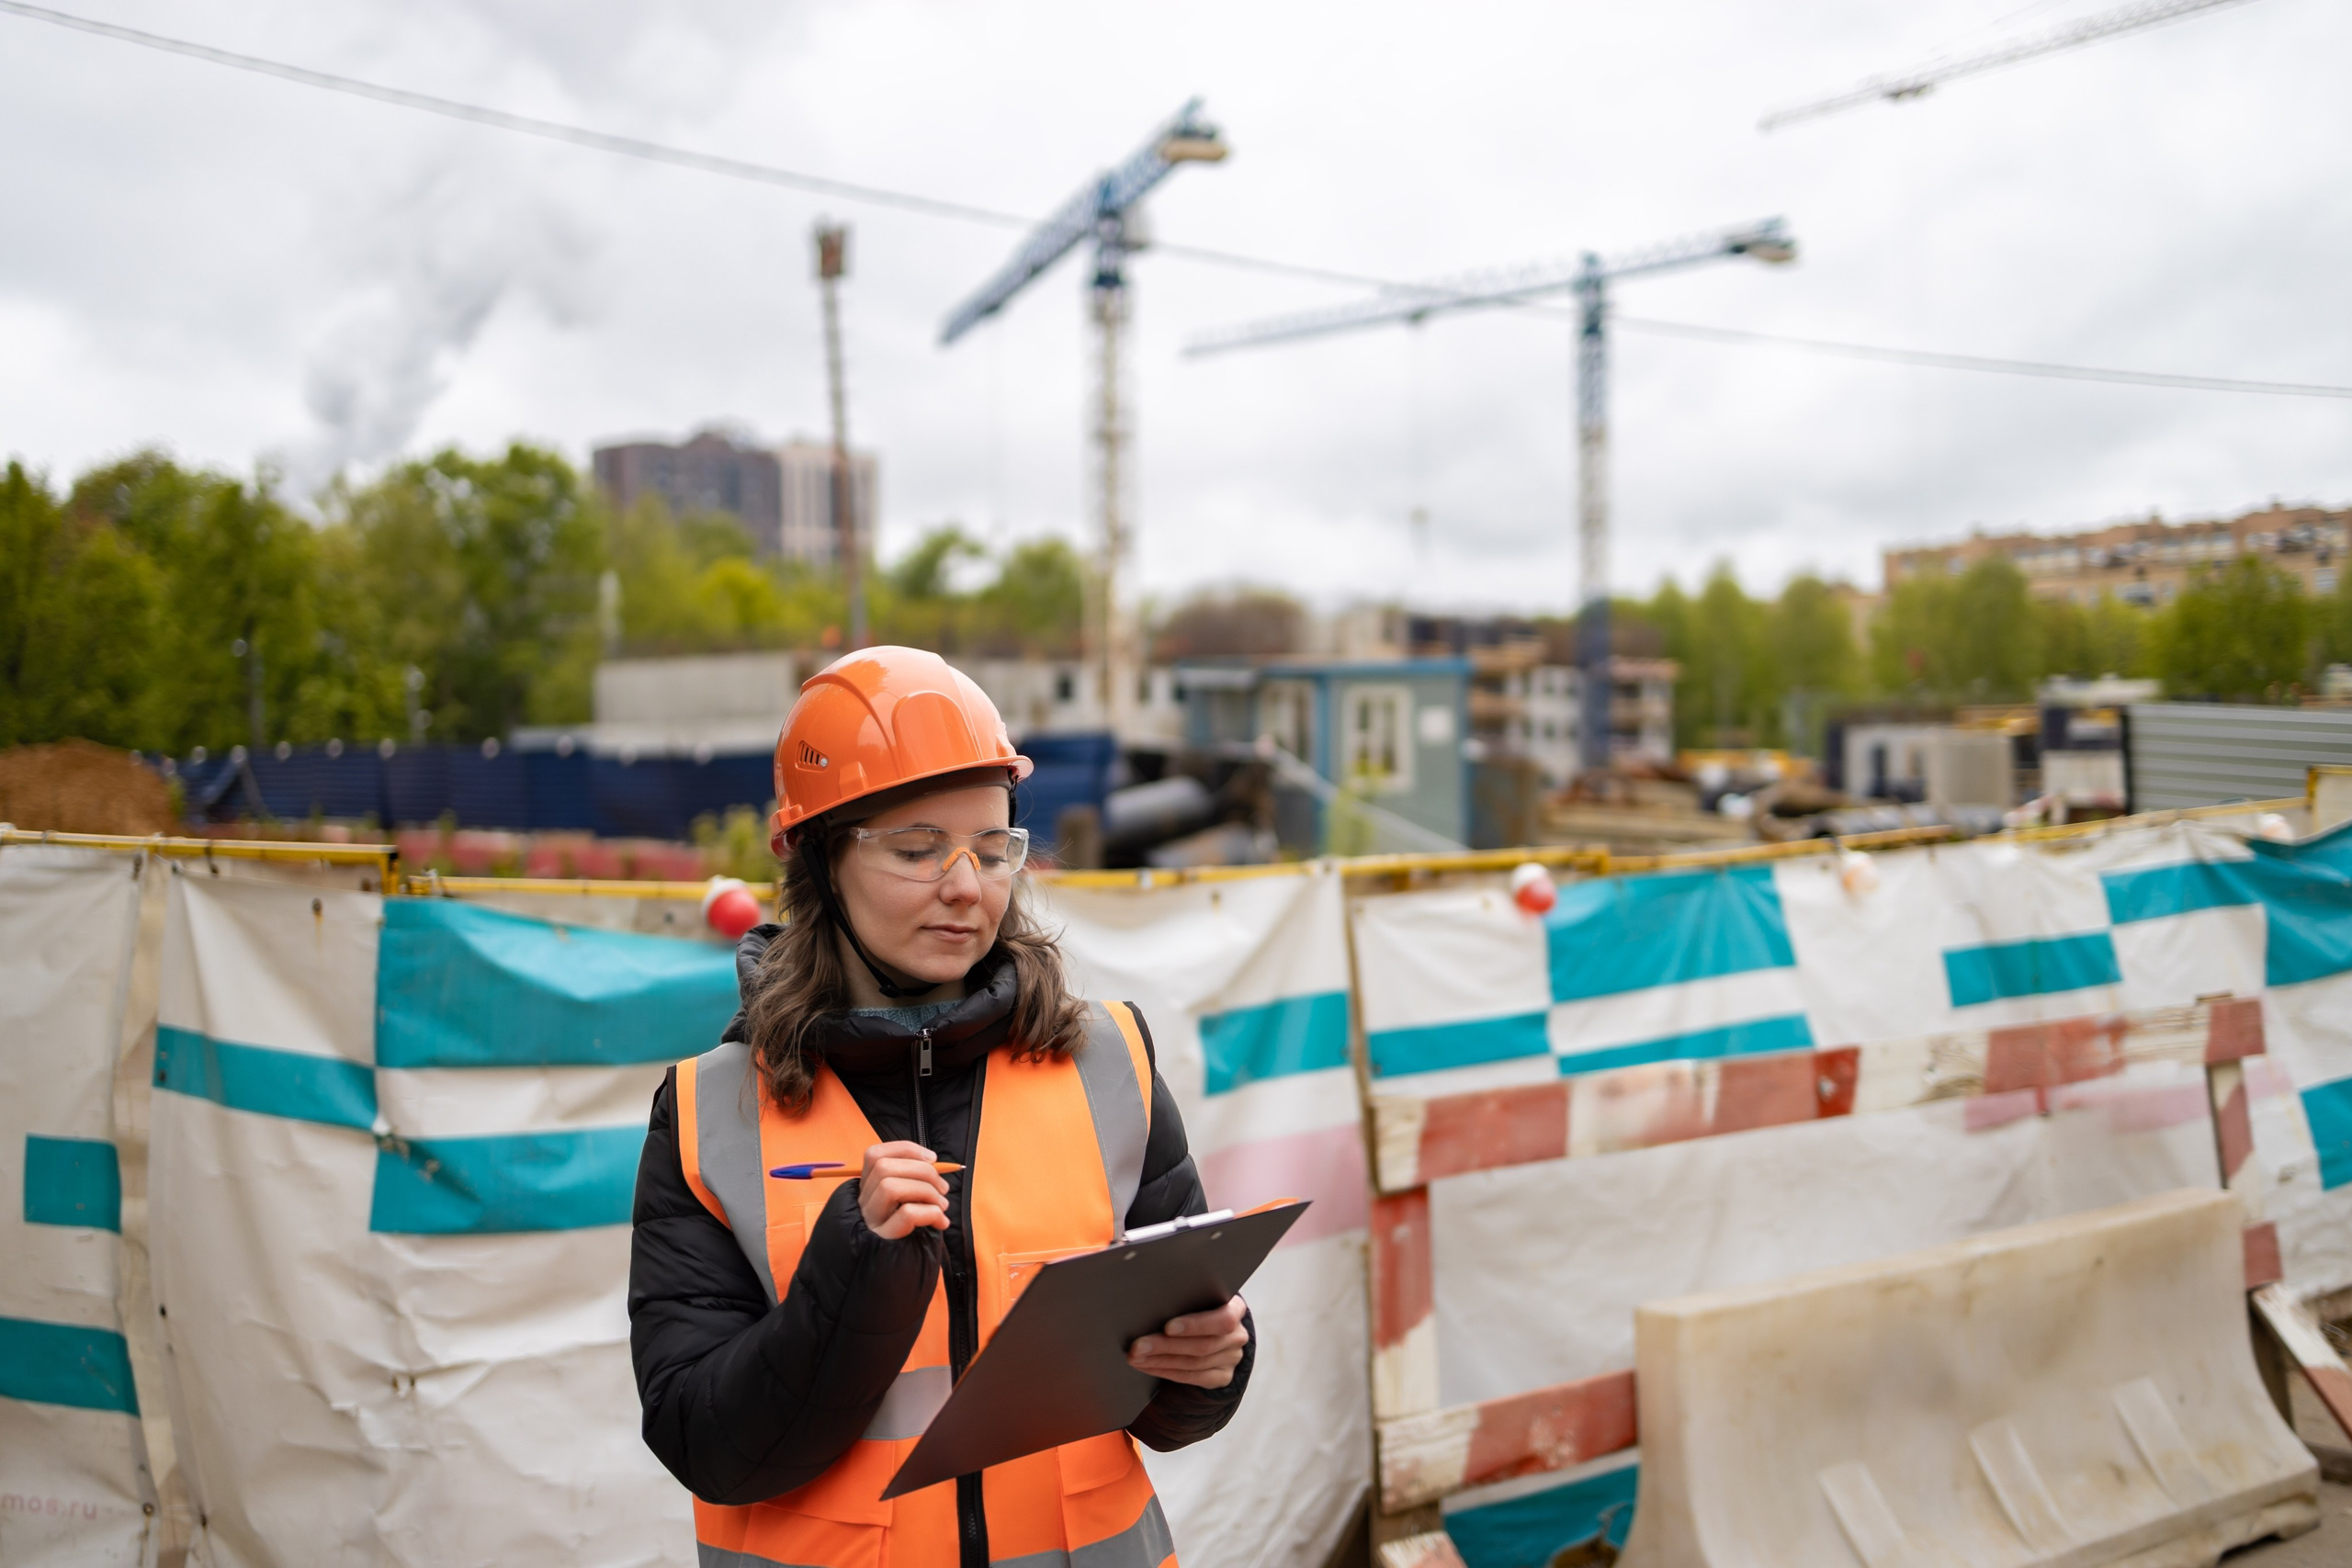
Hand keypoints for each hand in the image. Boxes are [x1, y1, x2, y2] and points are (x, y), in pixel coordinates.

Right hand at [858, 1141, 949, 1239]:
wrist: (885, 1284)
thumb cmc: (901, 1241)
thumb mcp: (900, 1209)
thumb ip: (910, 1186)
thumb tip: (933, 1163)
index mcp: (866, 1191)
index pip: (875, 1155)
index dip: (906, 1149)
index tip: (931, 1158)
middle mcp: (863, 1205)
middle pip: (884, 1168)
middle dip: (923, 1171)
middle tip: (942, 1189)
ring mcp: (870, 1224)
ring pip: (891, 1187)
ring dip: (927, 1191)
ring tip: (942, 1207)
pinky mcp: (882, 1242)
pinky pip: (907, 1214)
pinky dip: (931, 1212)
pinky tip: (940, 1222)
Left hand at [1127, 1295, 1247, 1388]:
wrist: (1215, 1327)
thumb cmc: (1199, 1305)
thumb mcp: (1199, 1297)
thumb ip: (1184, 1298)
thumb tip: (1150, 1300)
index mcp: (1235, 1309)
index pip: (1222, 1320)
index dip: (1195, 1325)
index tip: (1167, 1327)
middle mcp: (1237, 1336)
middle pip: (1202, 1345)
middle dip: (1165, 1346)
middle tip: (1137, 1346)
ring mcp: (1231, 1359)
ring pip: (1194, 1364)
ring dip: (1160, 1361)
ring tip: (1136, 1357)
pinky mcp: (1222, 1377)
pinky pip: (1191, 1378)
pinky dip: (1165, 1372)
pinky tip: (1147, 1366)